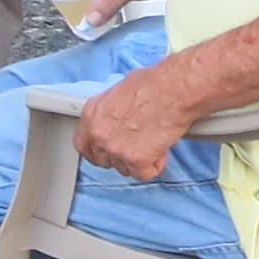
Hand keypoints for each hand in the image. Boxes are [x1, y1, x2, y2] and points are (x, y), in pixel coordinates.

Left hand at [75, 63, 199, 180]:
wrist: (175, 90)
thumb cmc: (154, 85)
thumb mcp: (120, 93)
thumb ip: (111, 113)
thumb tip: (116, 121)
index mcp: (92, 114)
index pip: (84, 145)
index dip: (98, 151)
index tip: (108, 152)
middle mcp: (98, 133)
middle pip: (104, 160)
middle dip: (122, 156)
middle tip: (139, 144)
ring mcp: (115, 148)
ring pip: (125, 168)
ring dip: (139, 160)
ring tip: (153, 139)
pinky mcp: (135, 160)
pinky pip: (144, 173)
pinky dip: (156, 164)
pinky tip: (161, 147)